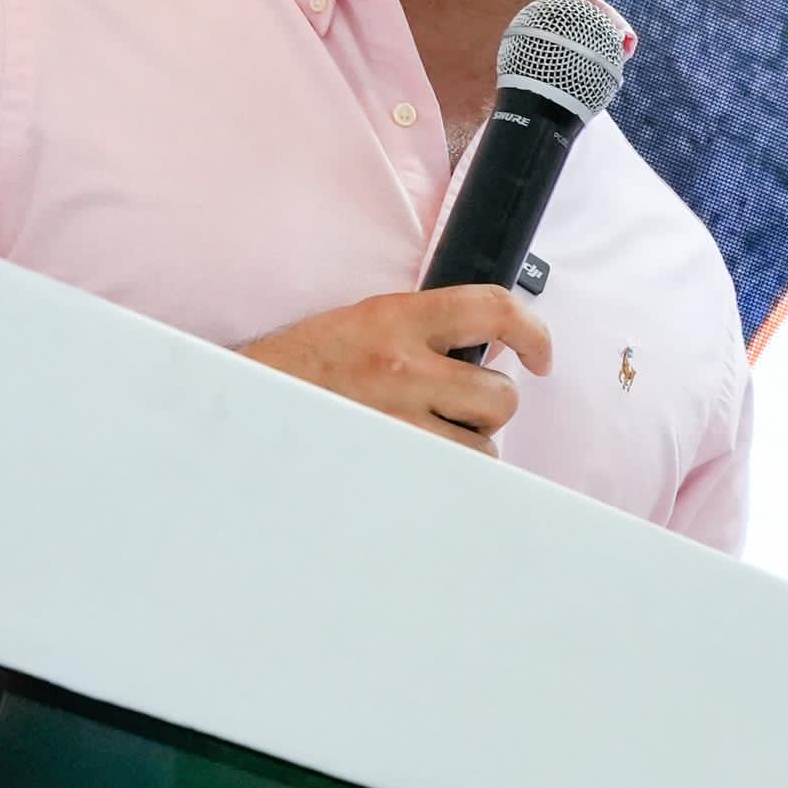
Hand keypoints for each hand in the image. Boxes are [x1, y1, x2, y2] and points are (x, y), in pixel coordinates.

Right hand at [235, 283, 553, 448]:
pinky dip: (448, 473)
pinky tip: (421, 460)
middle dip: (490, 404)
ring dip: (467, 442)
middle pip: (501, 395)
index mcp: (395, 319)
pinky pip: (455, 477)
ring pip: (484, 447)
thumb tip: (488, 347)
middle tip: (459, 405)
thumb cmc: (303, 371)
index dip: (533, 333)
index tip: (539, 354)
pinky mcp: (392, 465)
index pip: (492, 310)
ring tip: (427, 433)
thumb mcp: (362, 325)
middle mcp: (402, 367)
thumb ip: (425, 331)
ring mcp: (398, 422)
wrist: (248, 406)